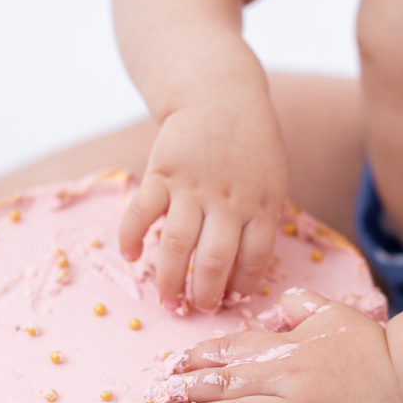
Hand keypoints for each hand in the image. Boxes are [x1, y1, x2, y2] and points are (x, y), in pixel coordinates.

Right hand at [118, 96, 287, 311]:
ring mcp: (192, 186)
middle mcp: (228, 199)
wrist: (220, 93)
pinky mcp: (162, 173)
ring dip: (168, 279)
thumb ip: (259, 220)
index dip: (242, 286)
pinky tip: (131, 256)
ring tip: (167, 300)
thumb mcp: (272, 180)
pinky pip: (141, 212)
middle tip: (195, 309)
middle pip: (214, 260)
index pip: (254, 259)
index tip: (231, 301)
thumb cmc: (250, 145)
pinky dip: (131, 238)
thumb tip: (242, 272)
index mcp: (261, 204)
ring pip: (176, 244)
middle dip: (203, 295)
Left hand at [182, 289, 402, 402]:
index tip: (172, 366)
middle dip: (190, 391)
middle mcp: (290, 379)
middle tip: (160, 398)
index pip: (233, 351)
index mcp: (289, 348)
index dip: (199, 359)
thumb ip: (300, 305)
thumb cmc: (369, 345)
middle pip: (229, 384)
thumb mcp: (333, 313)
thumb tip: (278, 303)